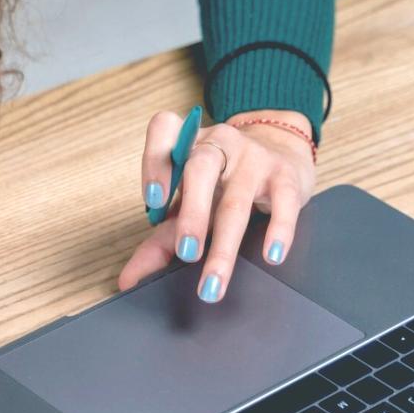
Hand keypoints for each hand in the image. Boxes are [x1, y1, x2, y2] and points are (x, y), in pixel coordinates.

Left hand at [119, 108, 317, 301]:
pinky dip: (279, 230)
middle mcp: (218, 143)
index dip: (155, 162)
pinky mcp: (285, 174)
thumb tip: (128, 281)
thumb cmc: (221, 185)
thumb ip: (158, 241)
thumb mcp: (186, 207)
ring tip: (212, 282)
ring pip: (237, 199)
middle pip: (201, 169)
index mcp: (186, 143)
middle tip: (186, 253)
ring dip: (224, 245)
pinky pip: (284, 200)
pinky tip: (272, 256)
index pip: (165, 131)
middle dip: (192, 213)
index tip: (152, 202)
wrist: (280, 155)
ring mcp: (254, 156)